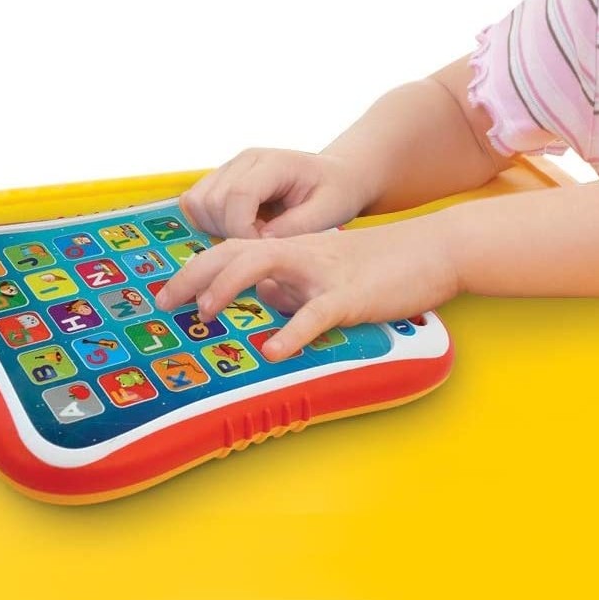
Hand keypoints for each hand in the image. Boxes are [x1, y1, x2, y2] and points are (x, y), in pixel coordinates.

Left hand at [153, 214, 460, 358]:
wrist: (435, 249)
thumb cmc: (383, 265)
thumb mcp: (328, 273)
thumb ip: (293, 285)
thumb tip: (263, 300)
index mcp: (295, 248)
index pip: (232, 249)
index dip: (195, 269)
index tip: (167, 294)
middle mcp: (301, 252)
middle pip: (234, 249)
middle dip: (193, 275)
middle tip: (164, 304)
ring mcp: (325, 271)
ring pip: (264, 263)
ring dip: (228, 286)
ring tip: (206, 314)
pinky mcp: (352, 295)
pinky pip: (316, 312)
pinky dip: (291, 332)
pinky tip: (274, 351)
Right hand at [177, 148, 375, 242]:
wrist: (335, 177)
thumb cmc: (335, 192)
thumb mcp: (328, 212)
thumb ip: (295, 227)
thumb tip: (260, 242)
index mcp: (273, 162)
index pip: (239, 195)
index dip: (243, 230)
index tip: (262, 249)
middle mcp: (244, 160)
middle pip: (212, 201)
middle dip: (231, 232)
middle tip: (263, 241)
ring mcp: (229, 168)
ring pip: (197, 203)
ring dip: (218, 229)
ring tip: (254, 234)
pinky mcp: (220, 181)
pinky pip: (195, 205)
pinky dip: (210, 225)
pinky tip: (242, 230)